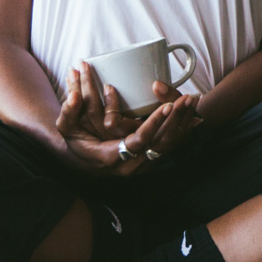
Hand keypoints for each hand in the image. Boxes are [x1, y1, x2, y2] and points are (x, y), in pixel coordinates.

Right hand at [55, 69, 201, 175]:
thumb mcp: (66, 128)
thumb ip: (68, 112)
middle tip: (186, 98)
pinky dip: (182, 130)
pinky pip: (170, 145)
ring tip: (193, 99)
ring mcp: (142, 164)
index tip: (167, 106)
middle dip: (177, 119)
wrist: (82, 160)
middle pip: (162, 143)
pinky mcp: (148, 158)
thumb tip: (75, 96)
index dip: (155, 123)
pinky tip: (194, 115)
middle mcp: (131, 165)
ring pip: (170, 144)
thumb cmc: (75, 142)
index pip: (140, 141)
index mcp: (113, 157)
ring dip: (183, 122)